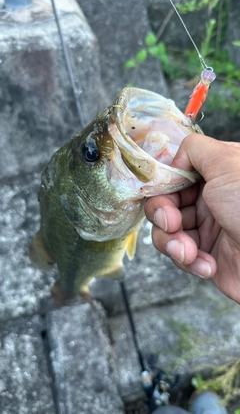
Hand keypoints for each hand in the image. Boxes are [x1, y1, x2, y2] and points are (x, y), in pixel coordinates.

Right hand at [145, 134, 239, 302]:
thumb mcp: (227, 163)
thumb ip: (195, 149)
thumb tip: (173, 159)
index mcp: (216, 173)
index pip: (175, 174)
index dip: (163, 185)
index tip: (162, 194)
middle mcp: (209, 197)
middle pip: (164, 201)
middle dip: (163, 215)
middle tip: (173, 224)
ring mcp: (206, 227)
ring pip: (166, 230)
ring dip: (173, 242)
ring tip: (189, 252)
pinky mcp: (204, 254)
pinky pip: (179, 255)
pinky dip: (188, 261)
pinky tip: (207, 265)